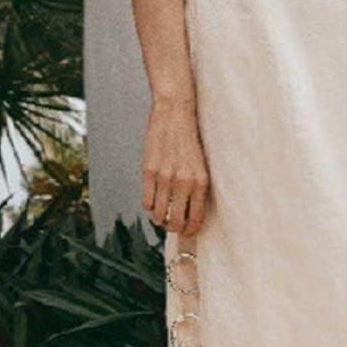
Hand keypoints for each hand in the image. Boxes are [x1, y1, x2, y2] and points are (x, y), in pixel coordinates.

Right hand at [142, 95, 209, 234]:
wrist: (175, 113)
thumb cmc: (189, 139)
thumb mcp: (200, 165)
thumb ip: (195, 188)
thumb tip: (189, 212)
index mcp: (200, 181)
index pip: (196, 218)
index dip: (190, 230)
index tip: (187, 233)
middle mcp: (184, 181)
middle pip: (176, 221)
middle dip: (174, 228)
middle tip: (172, 226)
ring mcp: (165, 177)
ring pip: (159, 214)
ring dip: (159, 219)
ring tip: (161, 215)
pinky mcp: (148, 171)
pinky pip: (146, 201)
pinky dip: (149, 206)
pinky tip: (152, 202)